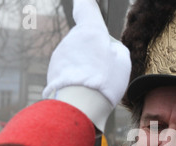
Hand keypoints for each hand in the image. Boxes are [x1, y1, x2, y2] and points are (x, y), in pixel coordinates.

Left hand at [42, 0, 130, 130]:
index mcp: (91, 31)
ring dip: (84, 66)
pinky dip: (76, 78)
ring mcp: (60, 54)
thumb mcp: (123, 62)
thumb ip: (116, 48)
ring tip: (95, 84)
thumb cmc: (104, 82)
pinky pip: (68, 70)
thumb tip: (109, 47)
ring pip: (75, 56)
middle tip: (105, 69)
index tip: (85, 2)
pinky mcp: (53, 71)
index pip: (86, 8)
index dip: (86, 4)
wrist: (79, 106)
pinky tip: (84, 91)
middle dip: (93, 49)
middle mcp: (72, 38)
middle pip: (84, 38)